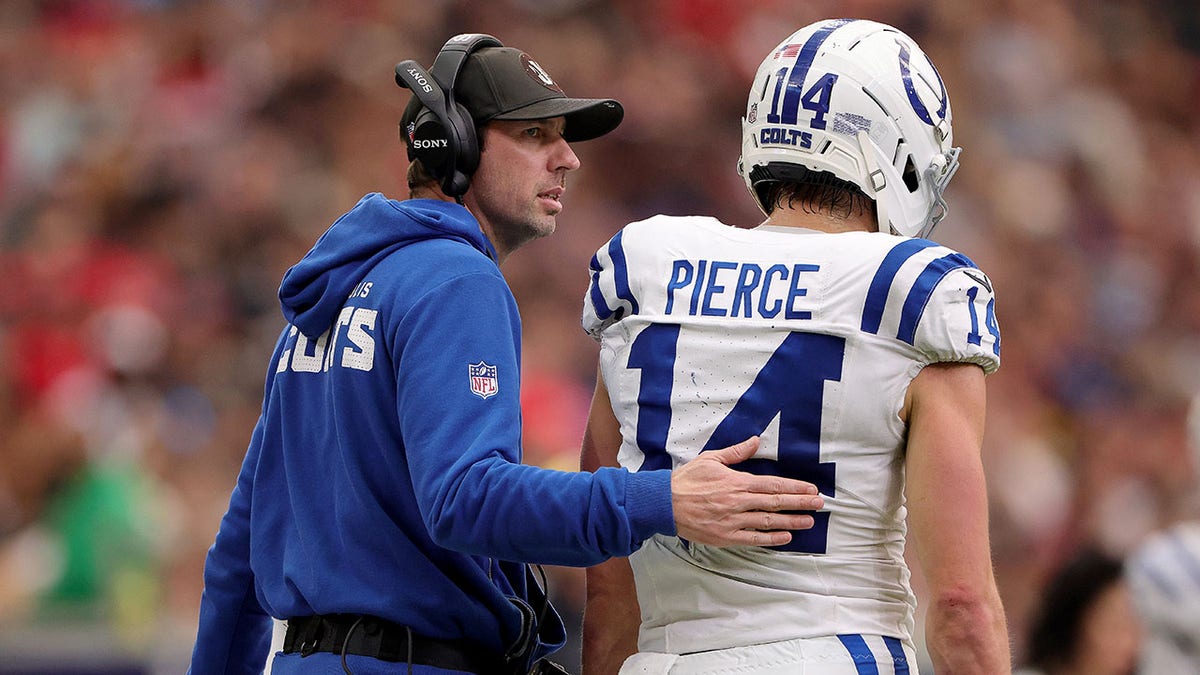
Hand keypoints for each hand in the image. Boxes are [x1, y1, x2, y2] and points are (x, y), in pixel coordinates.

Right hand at [670, 436, 823, 546]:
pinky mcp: (725, 536)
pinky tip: (785, 537)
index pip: (773, 485)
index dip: (794, 488)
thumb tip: (755, 440)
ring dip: (791, 522)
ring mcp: (733, 521)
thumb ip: (736, 452)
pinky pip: (753, 539)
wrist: (664, 503)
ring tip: (808, 522)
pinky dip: (771, 538)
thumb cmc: (687, 480)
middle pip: (776, 502)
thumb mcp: (711, 459)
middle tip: (820, 505)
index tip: (811, 490)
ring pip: (768, 521)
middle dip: (800, 503)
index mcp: (736, 482)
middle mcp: (738, 501)